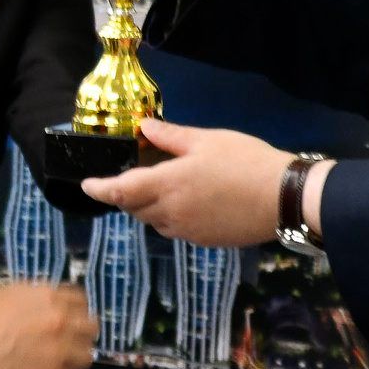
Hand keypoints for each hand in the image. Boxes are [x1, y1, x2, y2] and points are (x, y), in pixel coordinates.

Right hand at [0, 281, 95, 368]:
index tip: (70, 318)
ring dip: (74, 359)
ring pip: (86, 357)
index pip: (81, 300)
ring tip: (60, 363)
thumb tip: (36, 299)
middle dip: (82, 334)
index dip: (76, 309)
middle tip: (69, 341)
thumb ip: (26, 293)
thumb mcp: (0, 290)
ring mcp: (58, 351)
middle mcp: (60, 321)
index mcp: (48, 297)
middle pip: (92, 328)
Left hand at [80, 118, 287, 245]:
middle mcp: (170, 212)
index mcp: (167, 184)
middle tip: (135, 176)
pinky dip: (171, 216)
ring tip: (166, 186)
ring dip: (149, 206)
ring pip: (154, 221)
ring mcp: (187, 230)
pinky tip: (191, 201)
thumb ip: (170, 137)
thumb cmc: (245, 161)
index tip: (87, 185)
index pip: (120, 191)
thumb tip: (144, 128)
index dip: (100, 189)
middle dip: (127, 195)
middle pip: (134, 209)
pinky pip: (175, 228)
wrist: (282, 198)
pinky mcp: (203, 241)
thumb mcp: (207, 140)